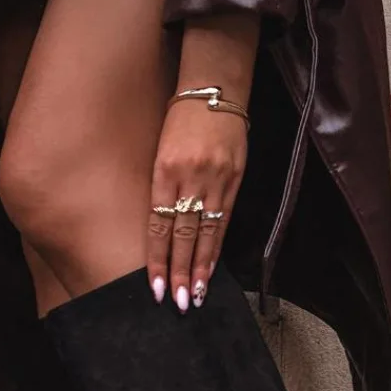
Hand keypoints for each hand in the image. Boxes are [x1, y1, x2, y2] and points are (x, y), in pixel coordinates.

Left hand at [148, 99, 247, 309]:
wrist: (214, 88)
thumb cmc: (179, 119)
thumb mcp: (161, 149)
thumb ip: (161, 187)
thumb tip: (161, 230)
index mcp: (164, 170)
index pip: (159, 224)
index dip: (158, 258)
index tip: (155, 286)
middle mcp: (190, 177)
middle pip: (183, 234)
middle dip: (179, 271)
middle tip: (177, 302)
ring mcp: (215, 179)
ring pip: (206, 232)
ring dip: (200, 267)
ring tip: (195, 295)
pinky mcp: (235, 177)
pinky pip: (224, 218)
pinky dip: (217, 245)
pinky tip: (212, 267)